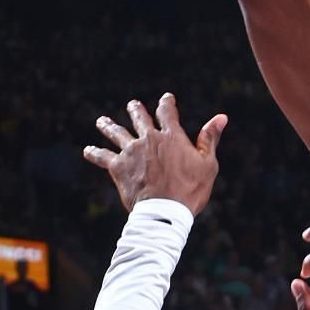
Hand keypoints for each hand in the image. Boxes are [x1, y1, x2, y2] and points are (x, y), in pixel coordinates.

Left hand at [83, 93, 226, 213]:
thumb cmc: (190, 190)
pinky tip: (87, 150)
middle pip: (140, 119)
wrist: (164, 211)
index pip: (167, 113)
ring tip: (101, 121)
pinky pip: (103, 157)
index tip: (167, 98)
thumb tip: (221, 117)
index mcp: (171, 137)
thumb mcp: (207, 164)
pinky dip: (95, 153)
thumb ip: (209, 139)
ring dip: (109, 126)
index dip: (167, 103)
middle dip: (136, 110)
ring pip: (117, 133)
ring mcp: (131, 152)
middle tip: (132, 104)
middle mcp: (149, 139)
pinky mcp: (118, 167)